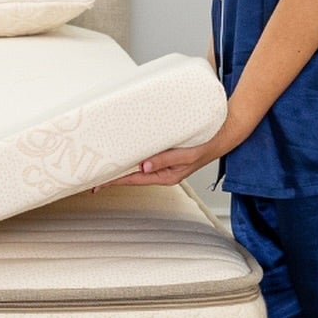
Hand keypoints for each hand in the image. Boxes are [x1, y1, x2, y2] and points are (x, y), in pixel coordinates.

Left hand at [99, 110, 250, 187]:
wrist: (225, 135)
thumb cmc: (209, 145)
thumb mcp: (188, 154)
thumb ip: (166, 159)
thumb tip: (143, 166)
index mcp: (167, 176)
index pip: (135, 179)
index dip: (116, 180)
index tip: (99, 182)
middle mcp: (163, 172)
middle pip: (132, 175)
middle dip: (113, 176)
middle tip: (92, 176)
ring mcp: (164, 164)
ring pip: (137, 167)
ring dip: (121, 165)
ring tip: (102, 166)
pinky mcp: (166, 154)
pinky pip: (145, 157)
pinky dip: (132, 156)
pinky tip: (124, 152)